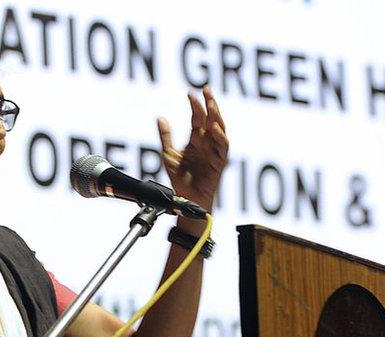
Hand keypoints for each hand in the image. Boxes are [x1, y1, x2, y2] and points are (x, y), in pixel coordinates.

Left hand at [156, 86, 228, 210]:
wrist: (185, 199)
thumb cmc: (179, 179)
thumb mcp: (168, 154)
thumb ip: (166, 136)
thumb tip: (161, 118)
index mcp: (196, 140)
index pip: (198, 118)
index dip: (195, 105)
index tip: (190, 93)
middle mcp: (207, 143)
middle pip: (211, 119)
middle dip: (210, 104)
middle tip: (207, 89)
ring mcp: (214, 152)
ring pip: (220, 129)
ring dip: (217, 116)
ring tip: (212, 104)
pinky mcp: (219, 162)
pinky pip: (223, 147)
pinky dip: (220, 137)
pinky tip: (214, 127)